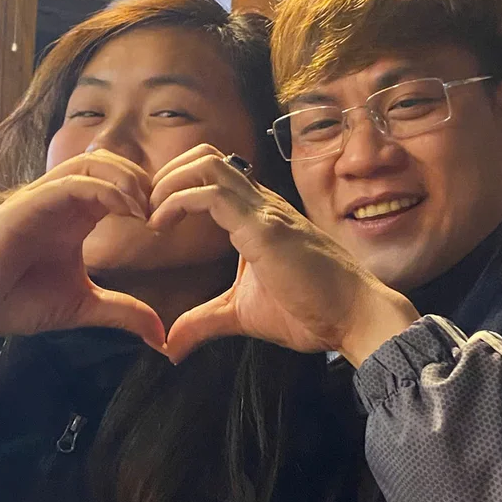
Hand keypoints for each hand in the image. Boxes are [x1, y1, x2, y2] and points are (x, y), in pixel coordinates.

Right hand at [0, 151, 165, 347]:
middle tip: (161, 212)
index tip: (166, 225)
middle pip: (112, 162)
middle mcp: (63, 200)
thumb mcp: (82, 306)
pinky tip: (125, 210)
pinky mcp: (29, 204)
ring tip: (145, 209)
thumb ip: (122, 313)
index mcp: (77, 216)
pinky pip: (73, 182)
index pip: (120, 183)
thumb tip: (161, 337)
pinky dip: (104, 189)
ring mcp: (45, 197)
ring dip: (126, 178)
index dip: (149, 196)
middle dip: (144, 180)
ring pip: (93, 161)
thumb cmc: (17, 300)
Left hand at [148, 146, 418, 365]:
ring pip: (206, 163)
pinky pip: (212, 194)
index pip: (211, 174)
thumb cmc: (313, 312)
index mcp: (257, 215)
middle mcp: (261, 203)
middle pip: (204, 155)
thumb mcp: (243, 315)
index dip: (174, 186)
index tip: (153, 220)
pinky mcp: (264, 227)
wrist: (355, 317)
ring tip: (152, 216)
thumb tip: (171, 346)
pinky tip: (163, 226)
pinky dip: (177, 201)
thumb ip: (204, 322)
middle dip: (165, 175)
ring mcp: (264, 210)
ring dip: (168, 183)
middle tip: (146, 212)